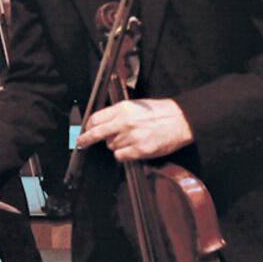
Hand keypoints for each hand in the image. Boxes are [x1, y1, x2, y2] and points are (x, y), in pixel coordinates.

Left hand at [76, 98, 193, 161]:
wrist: (181, 120)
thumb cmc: (160, 112)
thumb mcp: (135, 105)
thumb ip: (117, 114)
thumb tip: (101, 123)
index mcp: (122, 109)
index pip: (96, 118)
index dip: (88, 126)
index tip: (85, 130)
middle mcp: (124, 122)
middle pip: (97, 133)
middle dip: (86, 139)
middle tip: (81, 143)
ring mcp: (132, 137)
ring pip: (111, 146)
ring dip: (115, 145)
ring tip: (130, 139)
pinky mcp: (140, 150)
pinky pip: (120, 156)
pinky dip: (123, 154)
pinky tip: (131, 148)